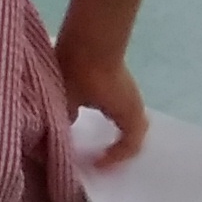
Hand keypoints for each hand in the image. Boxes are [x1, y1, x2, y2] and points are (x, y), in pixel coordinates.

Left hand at [61, 36, 146, 163]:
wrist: (86, 38)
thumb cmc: (81, 73)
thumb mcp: (68, 101)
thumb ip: (66, 118)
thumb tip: (63, 126)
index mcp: (126, 111)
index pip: (131, 144)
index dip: (116, 158)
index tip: (96, 163)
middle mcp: (133, 102)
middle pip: (138, 130)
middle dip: (123, 145)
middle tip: (104, 153)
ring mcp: (128, 89)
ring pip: (131, 116)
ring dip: (118, 127)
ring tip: (96, 134)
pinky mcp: (118, 78)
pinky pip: (122, 104)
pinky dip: (112, 113)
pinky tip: (91, 111)